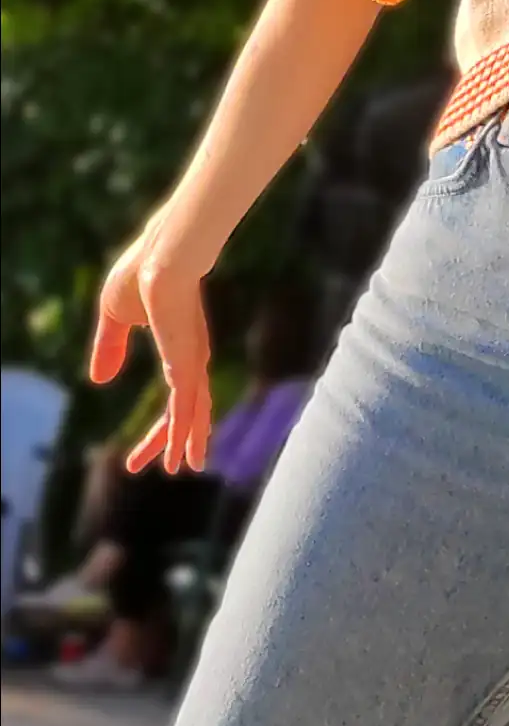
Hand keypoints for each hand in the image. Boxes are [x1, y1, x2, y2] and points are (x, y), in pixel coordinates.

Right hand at [90, 215, 215, 475]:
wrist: (161, 256)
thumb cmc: (140, 272)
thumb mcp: (115, 314)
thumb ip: (108, 346)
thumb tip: (98, 380)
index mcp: (180, 347)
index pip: (176, 396)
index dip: (164, 425)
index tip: (146, 447)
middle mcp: (192, 358)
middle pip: (188, 410)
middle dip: (175, 441)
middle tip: (172, 469)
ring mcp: (192, 360)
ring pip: (192, 412)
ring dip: (186, 442)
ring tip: (186, 469)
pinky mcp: (187, 361)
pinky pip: (187, 404)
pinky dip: (185, 430)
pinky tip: (183, 452)